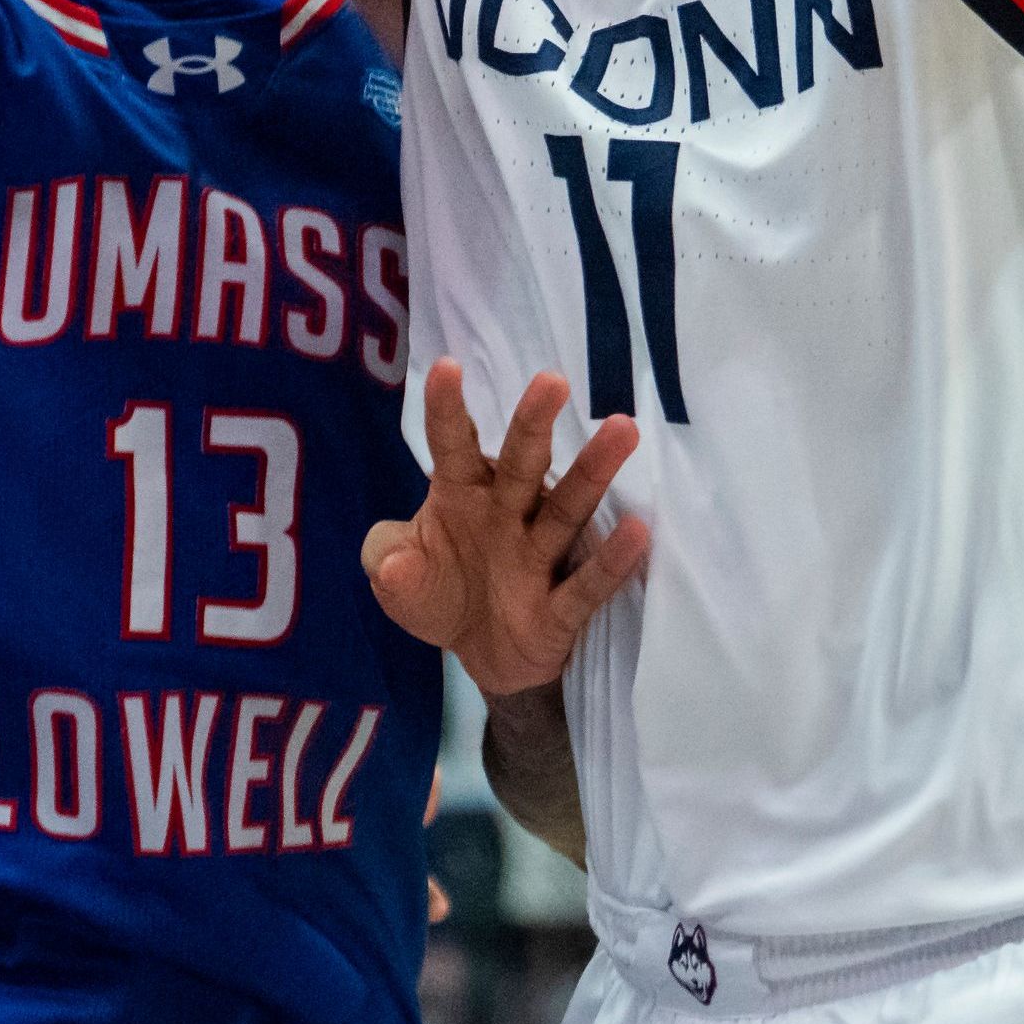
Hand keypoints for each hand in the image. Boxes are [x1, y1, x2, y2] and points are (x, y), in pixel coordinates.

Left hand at [362, 361, 646, 696]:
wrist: (479, 655)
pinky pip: (586, 584)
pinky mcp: (559, 610)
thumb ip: (386, 559)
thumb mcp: (395, 577)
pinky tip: (637, 531)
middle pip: (522, 465)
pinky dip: (610, 562)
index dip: (448, 410)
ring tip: (622, 429)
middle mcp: (506, 515)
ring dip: (593, 472)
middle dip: (534, 424)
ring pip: (567, 509)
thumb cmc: (439, 591)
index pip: (454, 446)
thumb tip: (393, 564)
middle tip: (552, 381)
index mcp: (462, 495)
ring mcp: (536, 558)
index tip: (446, 367)